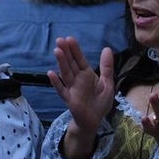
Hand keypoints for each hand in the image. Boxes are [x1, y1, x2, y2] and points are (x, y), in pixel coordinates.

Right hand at [50, 39, 114, 158]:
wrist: (95, 120)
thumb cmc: (100, 101)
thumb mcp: (107, 83)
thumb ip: (107, 67)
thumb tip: (107, 49)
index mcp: (87, 74)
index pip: (80, 59)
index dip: (75, 50)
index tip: (70, 38)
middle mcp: (78, 79)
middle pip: (71, 64)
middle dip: (66, 52)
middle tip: (60, 39)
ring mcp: (72, 89)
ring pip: (65, 74)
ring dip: (61, 63)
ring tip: (57, 51)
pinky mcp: (69, 99)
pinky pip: (62, 90)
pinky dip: (56, 82)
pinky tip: (50, 74)